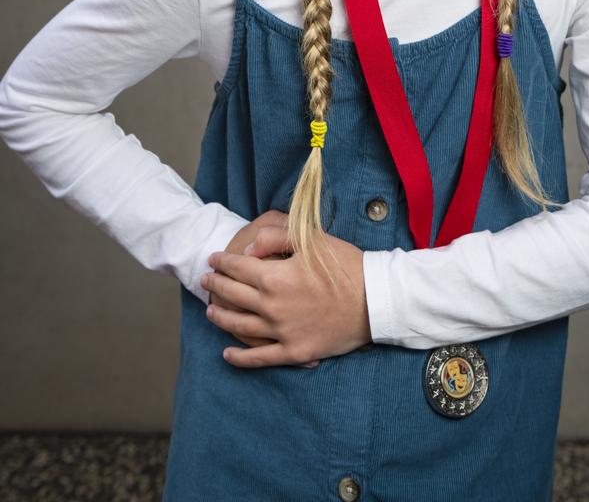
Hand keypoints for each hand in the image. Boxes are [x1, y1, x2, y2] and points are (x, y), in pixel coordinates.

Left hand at [201, 223, 372, 368]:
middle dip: (216, 286)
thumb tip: (247, 250)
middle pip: (233, 295)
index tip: (213, 259)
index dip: (222, 262)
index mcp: (275, 277)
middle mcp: (272, 306)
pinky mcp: (294, 352)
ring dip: (221, 318)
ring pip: (239, 326)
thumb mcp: (312, 240)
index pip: (238, 268)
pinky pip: (260, 358)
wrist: (375, 299)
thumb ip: (275, 238)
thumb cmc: (345, 265)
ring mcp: (281, 332)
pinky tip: (227, 354)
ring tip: (210, 311)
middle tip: (205, 281)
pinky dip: (240, 358)